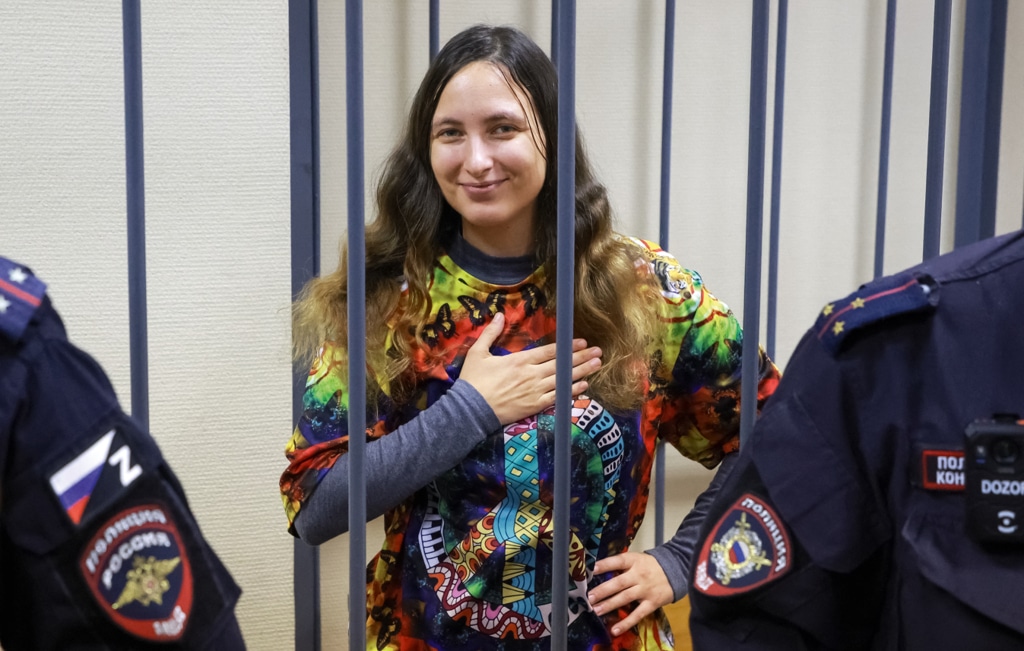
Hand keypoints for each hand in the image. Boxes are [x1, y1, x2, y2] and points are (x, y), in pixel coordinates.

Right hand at [459, 313, 601, 425]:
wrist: (470, 410)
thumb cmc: (473, 381)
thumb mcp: (477, 353)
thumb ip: (491, 333)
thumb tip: (500, 315)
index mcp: (519, 361)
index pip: (549, 352)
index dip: (567, 346)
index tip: (582, 342)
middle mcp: (531, 375)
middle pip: (561, 365)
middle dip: (581, 357)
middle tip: (598, 352)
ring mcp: (534, 392)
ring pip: (563, 380)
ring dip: (582, 372)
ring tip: (597, 365)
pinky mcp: (533, 406)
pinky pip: (557, 398)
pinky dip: (571, 391)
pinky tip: (583, 386)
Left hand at [589, 552, 673, 636]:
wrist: (676, 570)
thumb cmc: (650, 565)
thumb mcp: (636, 559)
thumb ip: (621, 565)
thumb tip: (599, 571)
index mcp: (633, 561)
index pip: (617, 561)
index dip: (604, 565)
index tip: (592, 570)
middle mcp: (638, 575)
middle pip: (618, 583)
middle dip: (603, 590)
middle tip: (590, 597)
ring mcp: (645, 590)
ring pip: (625, 598)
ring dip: (610, 605)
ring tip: (596, 611)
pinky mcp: (652, 603)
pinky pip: (638, 614)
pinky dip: (626, 623)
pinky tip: (615, 629)